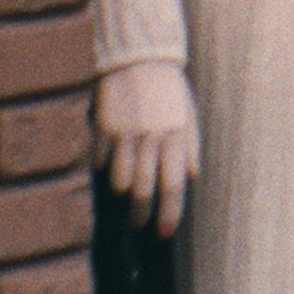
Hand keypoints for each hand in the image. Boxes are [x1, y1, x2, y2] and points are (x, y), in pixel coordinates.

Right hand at [95, 60, 198, 237]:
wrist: (140, 59)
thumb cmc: (169, 90)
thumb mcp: (188, 116)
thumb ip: (190, 147)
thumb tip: (192, 177)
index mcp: (175, 136)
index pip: (173, 184)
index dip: (169, 213)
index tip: (165, 234)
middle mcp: (150, 139)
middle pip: (144, 189)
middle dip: (142, 214)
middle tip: (140, 225)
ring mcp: (124, 135)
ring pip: (119, 181)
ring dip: (121, 197)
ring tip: (124, 203)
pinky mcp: (102, 129)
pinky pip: (101, 163)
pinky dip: (104, 172)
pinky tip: (108, 173)